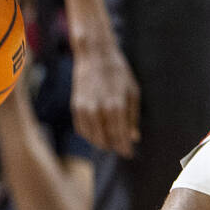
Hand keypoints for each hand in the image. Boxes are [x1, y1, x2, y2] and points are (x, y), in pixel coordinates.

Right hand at [70, 40, 139, 156]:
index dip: (124, 148)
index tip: (129, 154)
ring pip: (92, 137)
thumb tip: (134, 137)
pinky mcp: (76, 107)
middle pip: (106, 139)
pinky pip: (82, 129)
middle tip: (121, 148)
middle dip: (114, 146)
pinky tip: (98, 132)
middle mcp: (99, 110)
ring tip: (111, 142)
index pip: (120, 135)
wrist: (95, 55)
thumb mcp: (133, 91)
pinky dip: (90, 135)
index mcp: (116, 105)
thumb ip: (133, 116)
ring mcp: (85, 109)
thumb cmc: (119, 72)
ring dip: (102, 142)